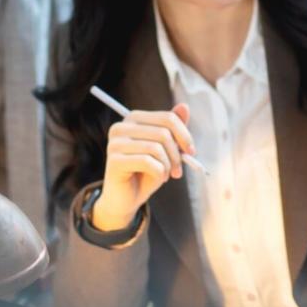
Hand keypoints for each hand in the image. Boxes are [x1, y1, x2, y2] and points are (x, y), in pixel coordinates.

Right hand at [93, 104, 194, 231]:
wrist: (126, 199)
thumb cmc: (146, 172)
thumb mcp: (164, 150)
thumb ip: (173, 129)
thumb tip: (184, 106)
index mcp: (133, 119)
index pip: (167, 118)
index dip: (184, 135)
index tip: (191, 152)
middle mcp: (121, 127)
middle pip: (163, 133)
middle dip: (177, 155)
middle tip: (178, 170)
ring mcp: (115, 143)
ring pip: (156, 148)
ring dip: (168, 165)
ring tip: (167, 175)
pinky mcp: (114, 160)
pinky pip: (148, 162)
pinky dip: (160, 173)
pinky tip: (158, 179)